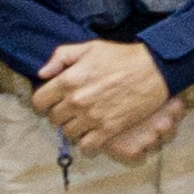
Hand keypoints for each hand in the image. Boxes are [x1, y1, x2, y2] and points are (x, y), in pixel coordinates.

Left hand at [27, 39, 182, 159]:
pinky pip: (87, 145)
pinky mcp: (109, 128)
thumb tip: (42, 73)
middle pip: (54, 119)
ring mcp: (92, 117)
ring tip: (83, 121)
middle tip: (71, 110)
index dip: (45, 101)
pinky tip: (93, 133)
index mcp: (68, 80)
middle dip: (60, 114)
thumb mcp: (89, 47)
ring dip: (73, 128)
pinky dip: (87, 143)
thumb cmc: (122, 57)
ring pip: (68, 133)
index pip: (39, 101)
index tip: (53, 100)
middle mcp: (76, 100)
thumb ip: (61, 57)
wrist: (155, 69)